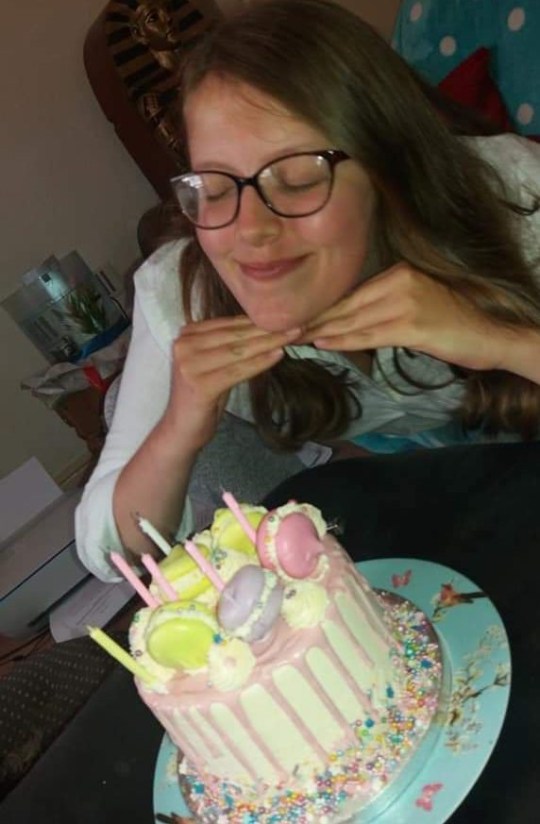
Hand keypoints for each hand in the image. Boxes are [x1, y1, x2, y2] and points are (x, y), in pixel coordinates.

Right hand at [163, 315, 300, 449]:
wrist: (181, 430)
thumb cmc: (202, 398)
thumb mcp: (213, 365)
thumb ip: (228, 345)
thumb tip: (262, 328)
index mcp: (186, 335)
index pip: (228, 324)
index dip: (257, 320)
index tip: (285, 317)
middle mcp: (184, 345)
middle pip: (234, 335)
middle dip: (267, 330)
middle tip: (296, 325)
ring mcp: (189, 365)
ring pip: (238, 350)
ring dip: (268, 343)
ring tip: (291, 337)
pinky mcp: (199, 385)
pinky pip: (237, 370)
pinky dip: (260, 363)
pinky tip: (278, 356)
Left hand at [302, 263, 513, 371]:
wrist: (486, 335)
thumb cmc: (450, 322)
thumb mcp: (414, 302)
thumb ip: (384, 304)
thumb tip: (348, 317)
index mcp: (399, 272)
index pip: (353, 293)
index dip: (325, 307)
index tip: (300, 316)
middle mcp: (400, 282)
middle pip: (349, 305)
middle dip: (317, 319)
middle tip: (288, 329)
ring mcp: (405, 304)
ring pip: (355, 320)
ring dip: (324, 331)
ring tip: (299, 338)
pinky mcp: (411, 327)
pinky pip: (369, 336)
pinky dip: (344, 341)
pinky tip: (324, 343)